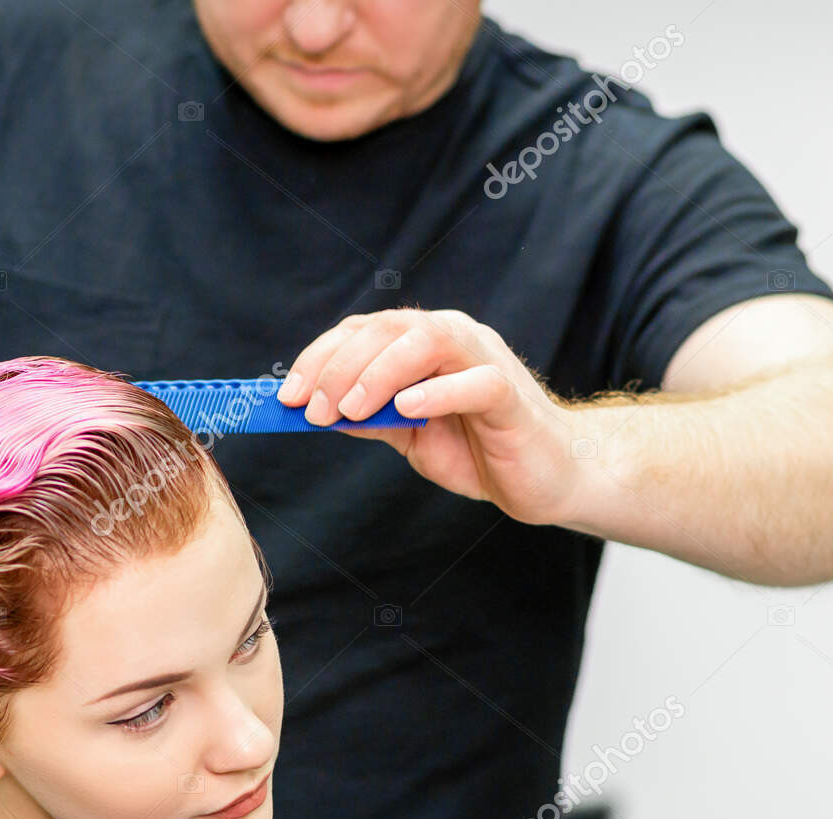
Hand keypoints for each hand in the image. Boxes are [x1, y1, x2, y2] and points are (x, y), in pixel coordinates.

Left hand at [279, 308, 587, 526]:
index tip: (288, 396)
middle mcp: (453, 339)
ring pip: (427, 341)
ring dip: (379, 372)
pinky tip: (406, 408)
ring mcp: (483, 361)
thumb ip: (368, 417)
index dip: (320, 357)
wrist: (543, 476)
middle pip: (387, 329)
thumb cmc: (476, 447)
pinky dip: (438, 391)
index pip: (363, 331)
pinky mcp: (509, 396)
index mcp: (423, 344)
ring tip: (350, 409)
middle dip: (340, 367)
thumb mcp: (407, 433)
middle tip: (314, 409)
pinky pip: (475, 382)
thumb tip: (314, 412)